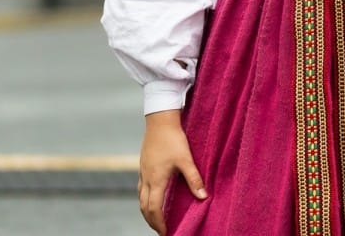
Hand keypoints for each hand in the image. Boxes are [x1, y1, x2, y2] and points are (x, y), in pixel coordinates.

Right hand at [139, 110, 206, 234]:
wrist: (159, 119)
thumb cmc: (173, 138)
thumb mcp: (186, 159)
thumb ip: (194, 179)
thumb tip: (203, 197)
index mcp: (156, 180)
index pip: (154, 209)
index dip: (159, 223)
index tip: (166, 232)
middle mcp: (146, 178)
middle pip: (144, 207)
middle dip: (151, 221)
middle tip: (160, 230)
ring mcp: (143, 171)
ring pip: (141, 197)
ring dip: (147, 210)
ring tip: (156, 217)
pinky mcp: (143, 164)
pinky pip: (141, 187)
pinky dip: (146, 198)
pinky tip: (153, 195)